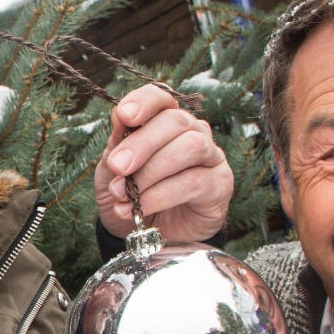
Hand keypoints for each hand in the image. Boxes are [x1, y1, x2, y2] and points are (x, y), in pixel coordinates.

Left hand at [94, 84, 231, 241]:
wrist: (146, 236)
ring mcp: (211, 157)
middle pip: (175, 121)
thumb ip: (117, 145)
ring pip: (190, 147)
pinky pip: (194, 182)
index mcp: (164, 122)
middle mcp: (193, 132)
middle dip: (142, 144)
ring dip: (152, 171)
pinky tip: (139, 209)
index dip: (144, 102)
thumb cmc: (132, 195)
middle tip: (117, 167)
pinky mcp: (220, 185)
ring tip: (125, 194)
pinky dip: (161, 195)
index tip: (124, 115)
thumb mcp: (113, 171)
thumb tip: (119, 116)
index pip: (161, 98)